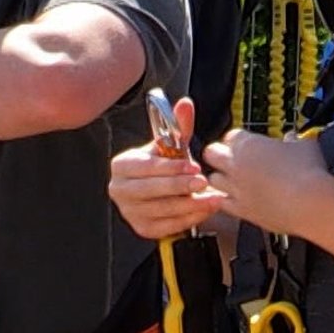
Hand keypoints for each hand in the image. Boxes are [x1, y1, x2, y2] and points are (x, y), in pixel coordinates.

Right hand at [111, 97, 223, 239]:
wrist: (162, 190)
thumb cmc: (164, 165)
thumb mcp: (170, 146)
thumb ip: (178, 125)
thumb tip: (186, 103)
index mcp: (122, 165)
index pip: (145, 166)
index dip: (170, 167)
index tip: (193, 166)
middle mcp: (120, 190)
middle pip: (151, 189)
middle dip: (180, 186)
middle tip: (203, 182)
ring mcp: (129, 212)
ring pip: (162, 209)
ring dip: (191, 204)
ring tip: (213, 197)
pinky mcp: (143, 229)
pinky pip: (168, 225)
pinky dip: (189, 218)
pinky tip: (205, 209)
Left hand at [202, 128, 330, 235]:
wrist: (309, 203)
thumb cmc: (308, 173)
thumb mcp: (304, 145)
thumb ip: (294, 140)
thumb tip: (293, 139)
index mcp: (250, 144)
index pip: (232, 135)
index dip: (239, 140)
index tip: (247, 145)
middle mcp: (237, 164)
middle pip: (211, 153)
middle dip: (219, 155)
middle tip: (231, 159)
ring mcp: (236, 188)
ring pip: (213, 179)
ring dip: (221, 179)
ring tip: (234, 181)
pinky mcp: (241, 209)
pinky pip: (222, 204)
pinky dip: (225, 201)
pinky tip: (236, 200)